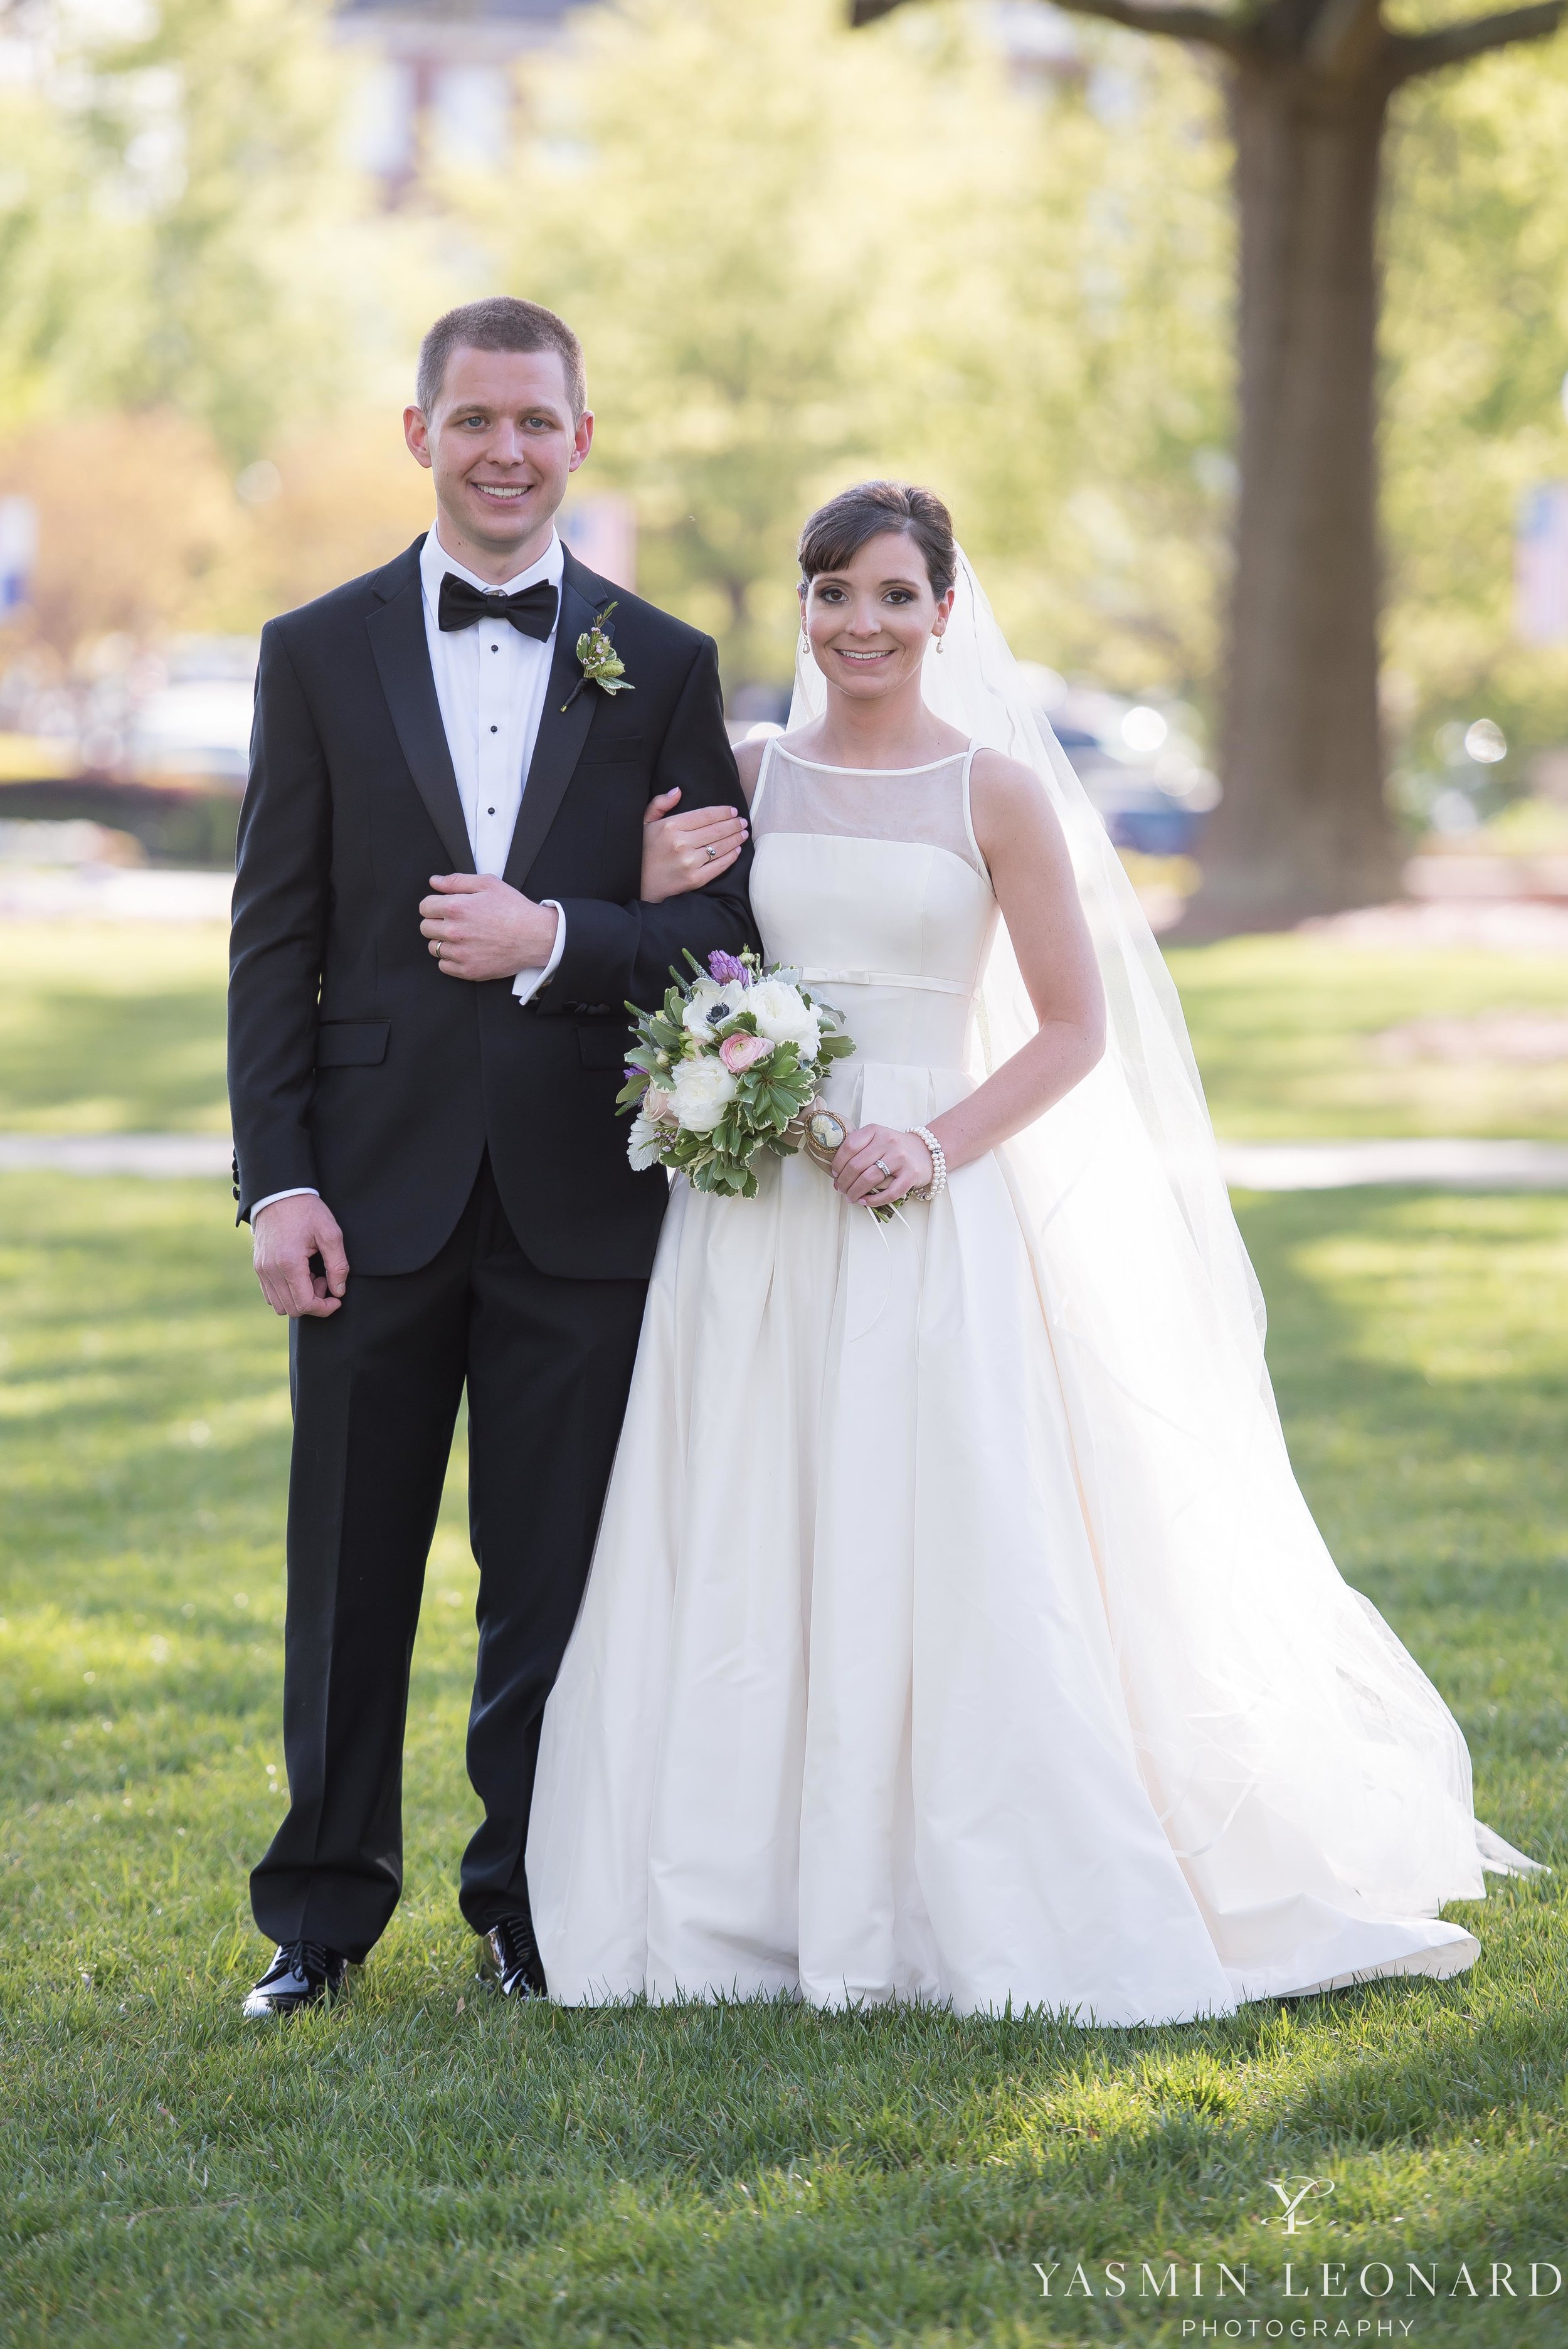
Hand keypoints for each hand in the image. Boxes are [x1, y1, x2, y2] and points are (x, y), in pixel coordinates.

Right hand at [252, 1194, 347, 1318]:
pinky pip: (270, 1294)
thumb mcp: (330, 1233)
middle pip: (293, 1309)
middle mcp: (270, 1270)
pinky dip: (286, 1293)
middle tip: (324, 1280)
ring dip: (299, 1298)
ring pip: (280, 1305)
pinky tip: (299, 1275)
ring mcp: (261, 1270)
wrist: (279, 1194)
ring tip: (311, 1277)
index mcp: (289, 1263)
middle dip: (313, 1302)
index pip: (305, 1304)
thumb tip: (338, 1291)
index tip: (336, 1299)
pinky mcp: (258, 1267)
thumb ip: (338, 1265)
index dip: (324, 1309)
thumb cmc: (306, 1211)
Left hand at [419, 873, 557, 980]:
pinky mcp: (468, 970)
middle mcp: (454, 931)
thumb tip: (434, 882)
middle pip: (425, 928)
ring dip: (443, 942)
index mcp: (456, 907)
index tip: (443, 908)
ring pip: (434, 948)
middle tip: (454, 922)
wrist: (536, 936)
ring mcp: (460, 953)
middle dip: (436, 922)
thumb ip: (457, 881)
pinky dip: (450, 960)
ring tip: (461, 937)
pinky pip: (444, 966)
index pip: (424, 907)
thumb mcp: (489, 884)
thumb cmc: (515, 909)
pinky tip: (465, 951)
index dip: (433, 905)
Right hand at [639, 789, 747, 903]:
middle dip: (733, 824)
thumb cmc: (643, 852)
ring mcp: (689, 862)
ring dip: (736, 839)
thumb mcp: (645, 823)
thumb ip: (660, 804)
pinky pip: (719, 866)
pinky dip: (731, 857)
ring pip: (720, 847)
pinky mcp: (694, 879)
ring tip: (743, 834)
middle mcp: (681, 843)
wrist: (638, 884)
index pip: (705, 815)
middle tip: (742, 822)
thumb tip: (678, 791)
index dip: (723, 812)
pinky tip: (737, 850)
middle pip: (716, 830)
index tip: (732, 811)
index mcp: (670, 826)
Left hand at [832, 1123, 934, 1207]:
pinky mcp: (911, 1175)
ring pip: (869, 1178)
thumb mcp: (877, 1139)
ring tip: (851, 1197)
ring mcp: (900, 1158)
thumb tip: (837, 1173)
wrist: (926, 1151)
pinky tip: (865, 1201)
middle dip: (844, 1181)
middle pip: (856, 1165)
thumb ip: (859, 1148)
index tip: (835, 1173)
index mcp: (875, 1131)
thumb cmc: (895, 1148)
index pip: (849, 1146)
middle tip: (841, 1189)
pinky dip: (873, 1200)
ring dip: (855, 1192)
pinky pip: (889, 1193)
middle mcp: (888, 1142)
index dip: (838, 1163)